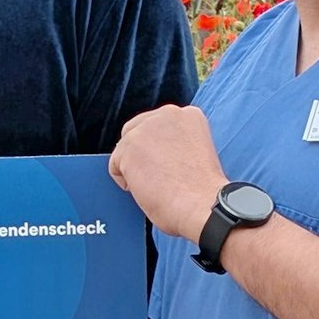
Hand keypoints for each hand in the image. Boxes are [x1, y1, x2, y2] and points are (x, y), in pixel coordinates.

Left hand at [108, 105, 227, 240]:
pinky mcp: (129, 146)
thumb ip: (175, 143)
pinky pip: (115, 165)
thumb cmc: (203, 191)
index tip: (163, 164)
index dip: (157, 148)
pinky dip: (125, 182)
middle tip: (153, 177)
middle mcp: (167, 114)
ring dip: (134, 169)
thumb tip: (154, 152)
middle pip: (136, 130)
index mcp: (188, 115)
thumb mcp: (195, 152)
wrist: (203, 204)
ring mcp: (146, 128)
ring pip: (125, 149)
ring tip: (155, 185)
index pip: (158, 126)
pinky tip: (146, 190)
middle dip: (139, 154)